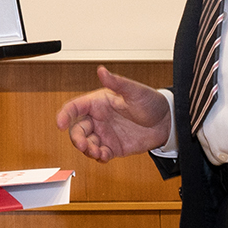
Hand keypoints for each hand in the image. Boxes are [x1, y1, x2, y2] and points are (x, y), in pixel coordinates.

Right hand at [56, 65, 171, 162]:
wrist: (167, 122)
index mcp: (99, 103)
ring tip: (96, 152)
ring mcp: (105, 134)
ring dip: (87, 149)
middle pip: (77, 129)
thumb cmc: (150, 102)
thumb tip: (102, 70)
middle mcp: (98, 119)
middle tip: (83, 145)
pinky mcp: (114, 147)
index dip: (65, 115)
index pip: (75, 107)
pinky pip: (100, 154)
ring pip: (86, 144)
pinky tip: (104, 156)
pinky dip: (99, 157)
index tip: (60, 123)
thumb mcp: (134, 91)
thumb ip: (117, 82)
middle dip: (76, 138)